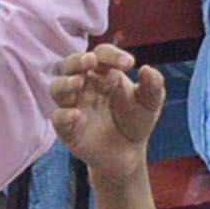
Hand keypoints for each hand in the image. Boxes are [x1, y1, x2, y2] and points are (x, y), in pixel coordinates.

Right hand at [52, 45, 165, 170]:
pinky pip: (57, 118)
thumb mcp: (150, 103)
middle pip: (71, 64)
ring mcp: (73, 106)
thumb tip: (147, 69)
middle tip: (90, 60)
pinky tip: (78, 115)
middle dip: (78, 60)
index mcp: (104, 74)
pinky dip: (64, 115)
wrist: (128, 153)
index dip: (113, 55)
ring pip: (56, 88)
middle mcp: (84, 86)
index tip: (130, 63)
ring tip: (78, 82)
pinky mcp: (67, 129)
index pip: (102, 55)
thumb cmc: (136, 121)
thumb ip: (153, 86)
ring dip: (65, 83)